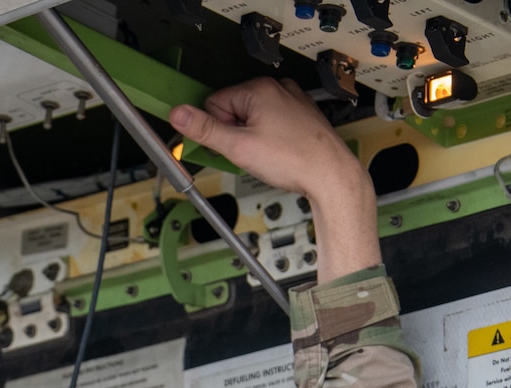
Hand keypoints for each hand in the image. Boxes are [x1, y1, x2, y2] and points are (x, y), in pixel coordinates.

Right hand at [168, 78, 381, 282]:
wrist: (331, 174)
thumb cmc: (293, 160)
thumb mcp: (239, 148)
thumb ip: (205, 130)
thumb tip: (179, 115)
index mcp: (259, 90)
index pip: (214, 103)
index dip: (216, 130)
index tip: (225, 147)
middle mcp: (277, 89)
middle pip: (233, 110)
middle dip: (234, 135)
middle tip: (246, 155)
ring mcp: (291, 101)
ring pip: (253, 118)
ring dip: (250, 139)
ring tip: (264, 156)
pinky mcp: (300, 115)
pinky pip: (271, 123)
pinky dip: (268, 139)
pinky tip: (276, 154)